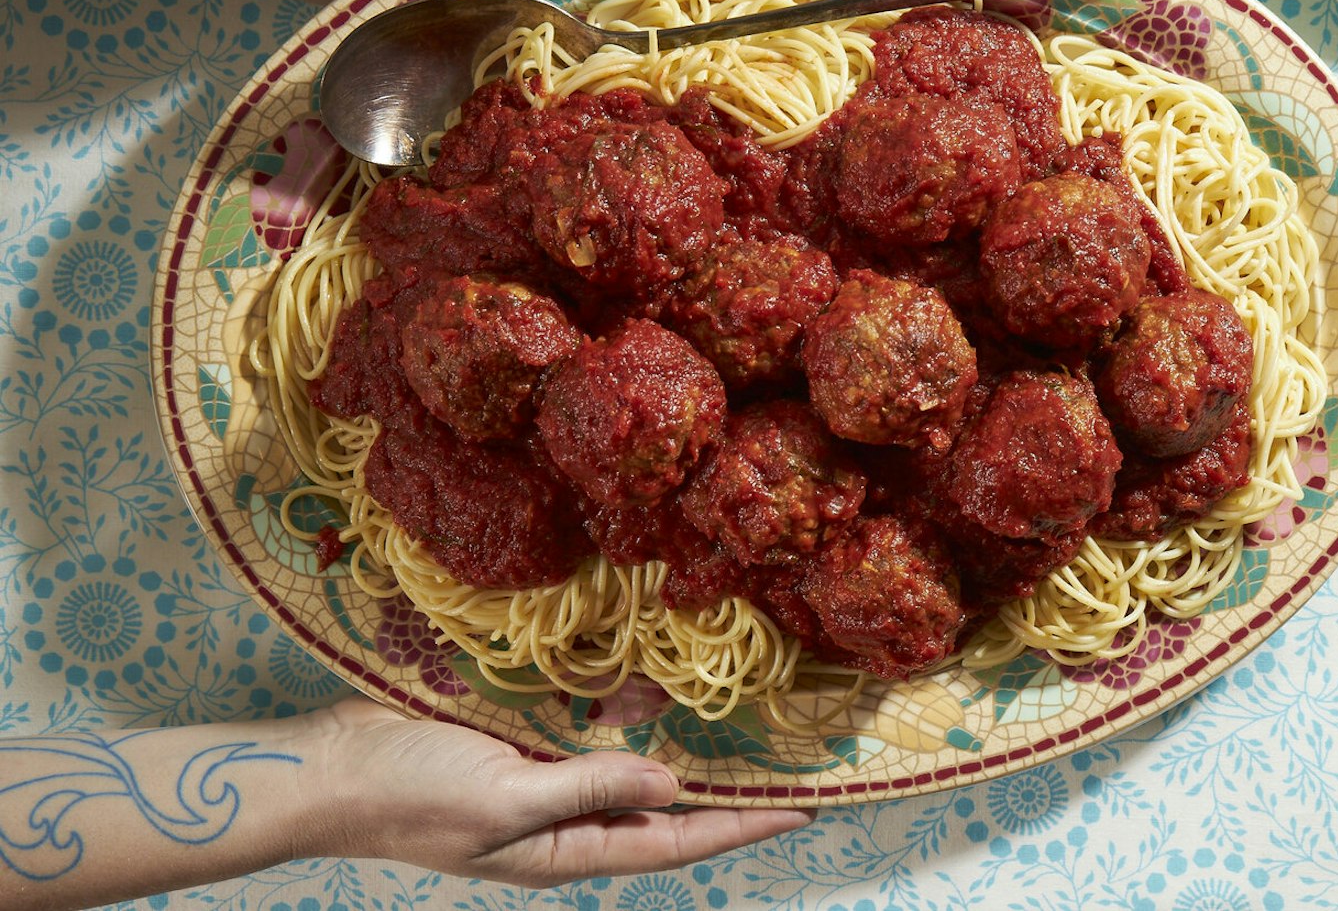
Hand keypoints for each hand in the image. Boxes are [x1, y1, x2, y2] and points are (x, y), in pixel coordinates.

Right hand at [303, 698, 813, 884]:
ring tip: (733, 732)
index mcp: (564, 850)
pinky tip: (646, 697)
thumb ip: (590, 790)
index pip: (672, 843)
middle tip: (781, 768)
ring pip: (627, 774)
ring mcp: (538, 787)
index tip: (797, 811)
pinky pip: (585, 740)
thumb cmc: (410, 792)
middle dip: (721, 797)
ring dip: (675, 754)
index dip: (737, 826)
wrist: (330, 768)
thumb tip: (673, 789)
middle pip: (660, 815)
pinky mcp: (516, 749)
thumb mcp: (506, 799)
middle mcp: (561, 824)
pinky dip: (621, 722)